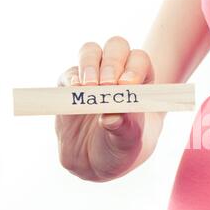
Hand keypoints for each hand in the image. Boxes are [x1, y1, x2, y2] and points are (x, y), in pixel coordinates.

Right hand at [56, 36, 154, 180]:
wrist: (96, 162)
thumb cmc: (120, 148)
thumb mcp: (128, 143)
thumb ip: (124, 128)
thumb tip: (113, 116)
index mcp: (140, 83)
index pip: (140, 61)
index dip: (134, 67)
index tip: (127, 85)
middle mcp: (117, 74)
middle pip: (116, 47)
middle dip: (113, 62)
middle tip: (108, 84)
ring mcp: (93, 77)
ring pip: (91, 52)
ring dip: (90, 65)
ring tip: (90, 88)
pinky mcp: (70, 87)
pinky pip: (69, 74)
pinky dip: (71, 79)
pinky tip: (75, 90)